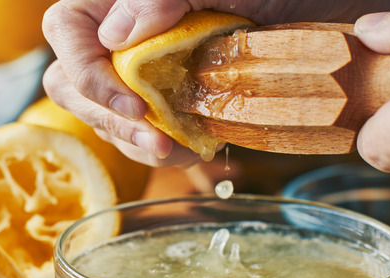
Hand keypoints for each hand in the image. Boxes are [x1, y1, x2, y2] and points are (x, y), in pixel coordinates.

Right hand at [42, 0, 389, 165]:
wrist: (323, 7)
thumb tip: (114, 33)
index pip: (65, 30)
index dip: (87, 73)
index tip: (135, 105)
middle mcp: (121, 32)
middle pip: (71, 81)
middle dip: (107, 120)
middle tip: (155, 141)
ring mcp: (139, 65)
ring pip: (104, 113)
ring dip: (135, 141)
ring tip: (180, 152)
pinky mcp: (164, 91)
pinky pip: (141, 127)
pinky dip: (162, 145)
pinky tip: (191, 150)